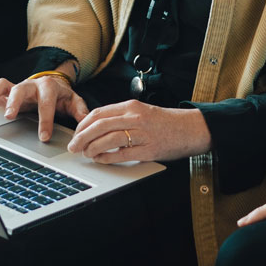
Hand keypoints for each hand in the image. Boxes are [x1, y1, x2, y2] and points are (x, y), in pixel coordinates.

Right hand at [0, 70, 87, 141]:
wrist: (51, 83)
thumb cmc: (60, 96)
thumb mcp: (73, 101)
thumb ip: (80, 111)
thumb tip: (85, 123)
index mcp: (48, 87)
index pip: (46, 103)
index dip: (45, 120)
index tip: (43, 136)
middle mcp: (30, 85)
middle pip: (21, 89)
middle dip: (15, 102)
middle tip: (9, 115)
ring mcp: (16, 88)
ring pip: (3, 85)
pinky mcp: (6, 92)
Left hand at [67, 100, 210, 162]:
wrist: (191, 129)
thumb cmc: (166, 122)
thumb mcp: (142, 112)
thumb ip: (121, 118)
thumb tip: (96, 129)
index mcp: (131, 106)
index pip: (98, 113)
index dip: (83, 125)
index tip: (76, 133)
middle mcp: (135, 117)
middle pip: (99, 126)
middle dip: (81, 138)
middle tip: (74, 146)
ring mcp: (142, 133)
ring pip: (108, 139)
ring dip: (92, 148)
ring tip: (87, 154)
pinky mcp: (149, 150)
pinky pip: (122, 154)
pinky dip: (107, 158)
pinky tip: (101, 159)